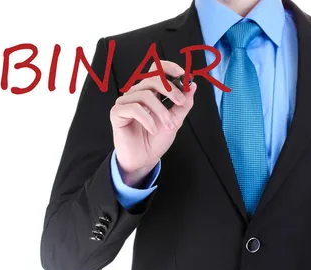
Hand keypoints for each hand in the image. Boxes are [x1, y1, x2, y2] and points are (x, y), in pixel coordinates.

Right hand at [110, 61, 196, 186]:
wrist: (143, 160)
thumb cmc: (156, 139)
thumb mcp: (175, 121)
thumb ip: (183, 104)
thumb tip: (193, 86)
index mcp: (150, 92)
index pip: (157, 69)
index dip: (170, 67)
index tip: (184, 75)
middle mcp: (137, 93)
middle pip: (153, 78)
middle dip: (170, 89)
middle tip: (181, 103)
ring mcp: (126, 102)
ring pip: (145, 95)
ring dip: (161, 111)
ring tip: (169, 126)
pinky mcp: (117, 112)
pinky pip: (134, 108)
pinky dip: (147, 119)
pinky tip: (153, 130)